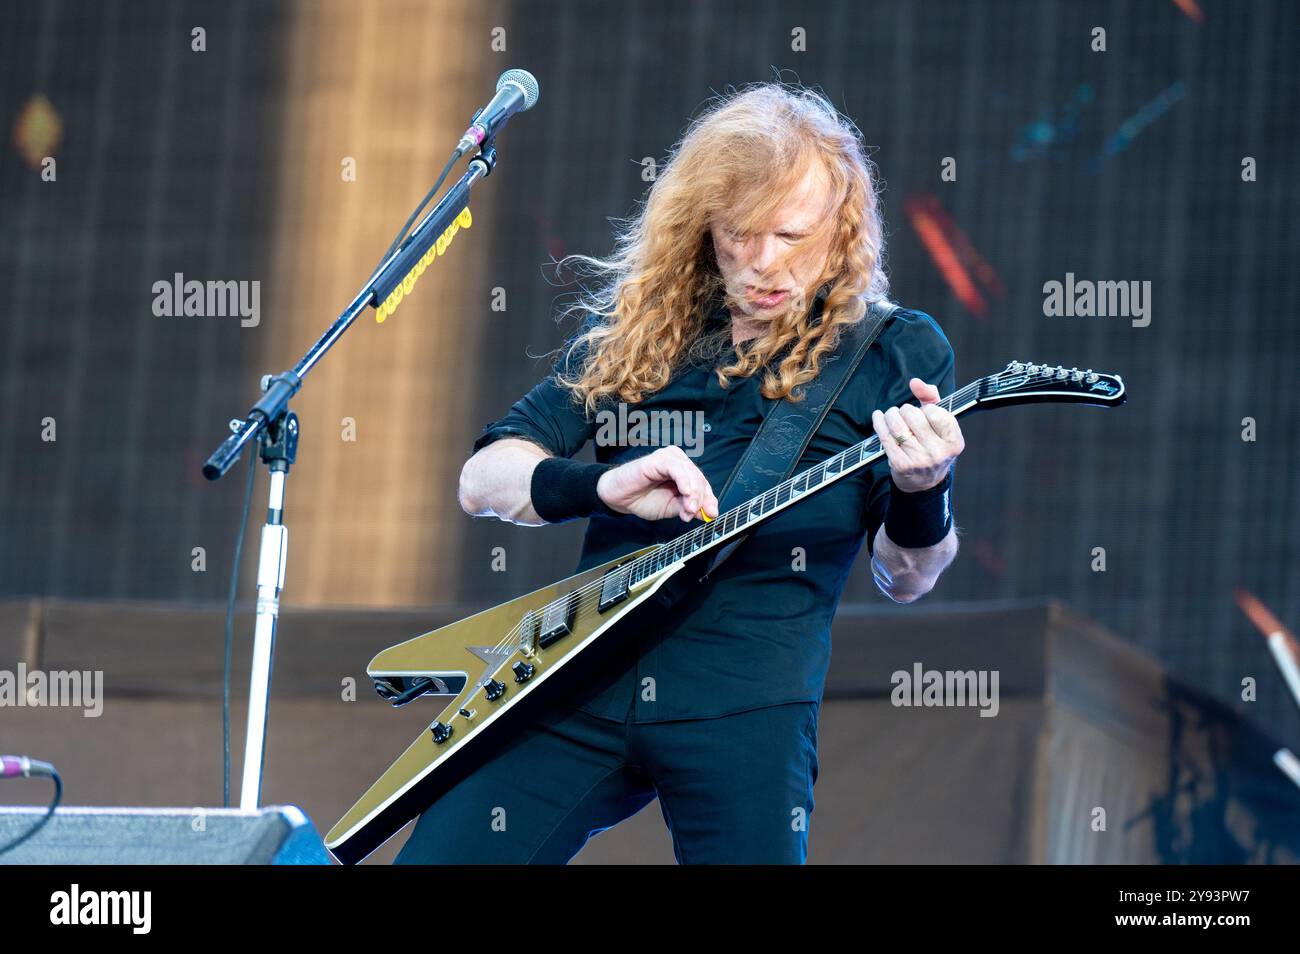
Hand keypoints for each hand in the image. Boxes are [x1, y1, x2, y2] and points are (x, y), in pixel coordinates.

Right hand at [596, 445, 718, 522]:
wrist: (619, 498)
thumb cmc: (643, 499)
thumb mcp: (672, 508)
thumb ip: (690, 508)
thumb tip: (709, 513)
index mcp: (684, 472)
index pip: (703, 484)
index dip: (709, 499)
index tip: (711, 514)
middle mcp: (679, 461)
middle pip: (699, 479)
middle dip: (699, 499)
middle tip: (693, 514)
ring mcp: (669, 458)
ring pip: (691, 473)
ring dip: (693, 494)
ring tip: (688, 509)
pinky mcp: (659, 459)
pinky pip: (677, 468)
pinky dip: (684, 482)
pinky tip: (686, 493)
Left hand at [871, 378, 964, 492]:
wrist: (923, 482)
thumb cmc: (932, 446)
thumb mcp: (939, 424)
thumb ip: (931, 398)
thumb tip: (915, 382)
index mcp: (954, 441)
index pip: (935, 411)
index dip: (925, 408)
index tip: (922, 412)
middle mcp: (939, 452)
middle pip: (913, 416)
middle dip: (904, 410)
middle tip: (903, 414)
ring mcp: (919, 460)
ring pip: (897, 425)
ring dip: (890, 415)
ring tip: (891, 415)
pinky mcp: (901, 465)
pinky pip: (885, 437)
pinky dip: (879, 423)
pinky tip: (878, 418)